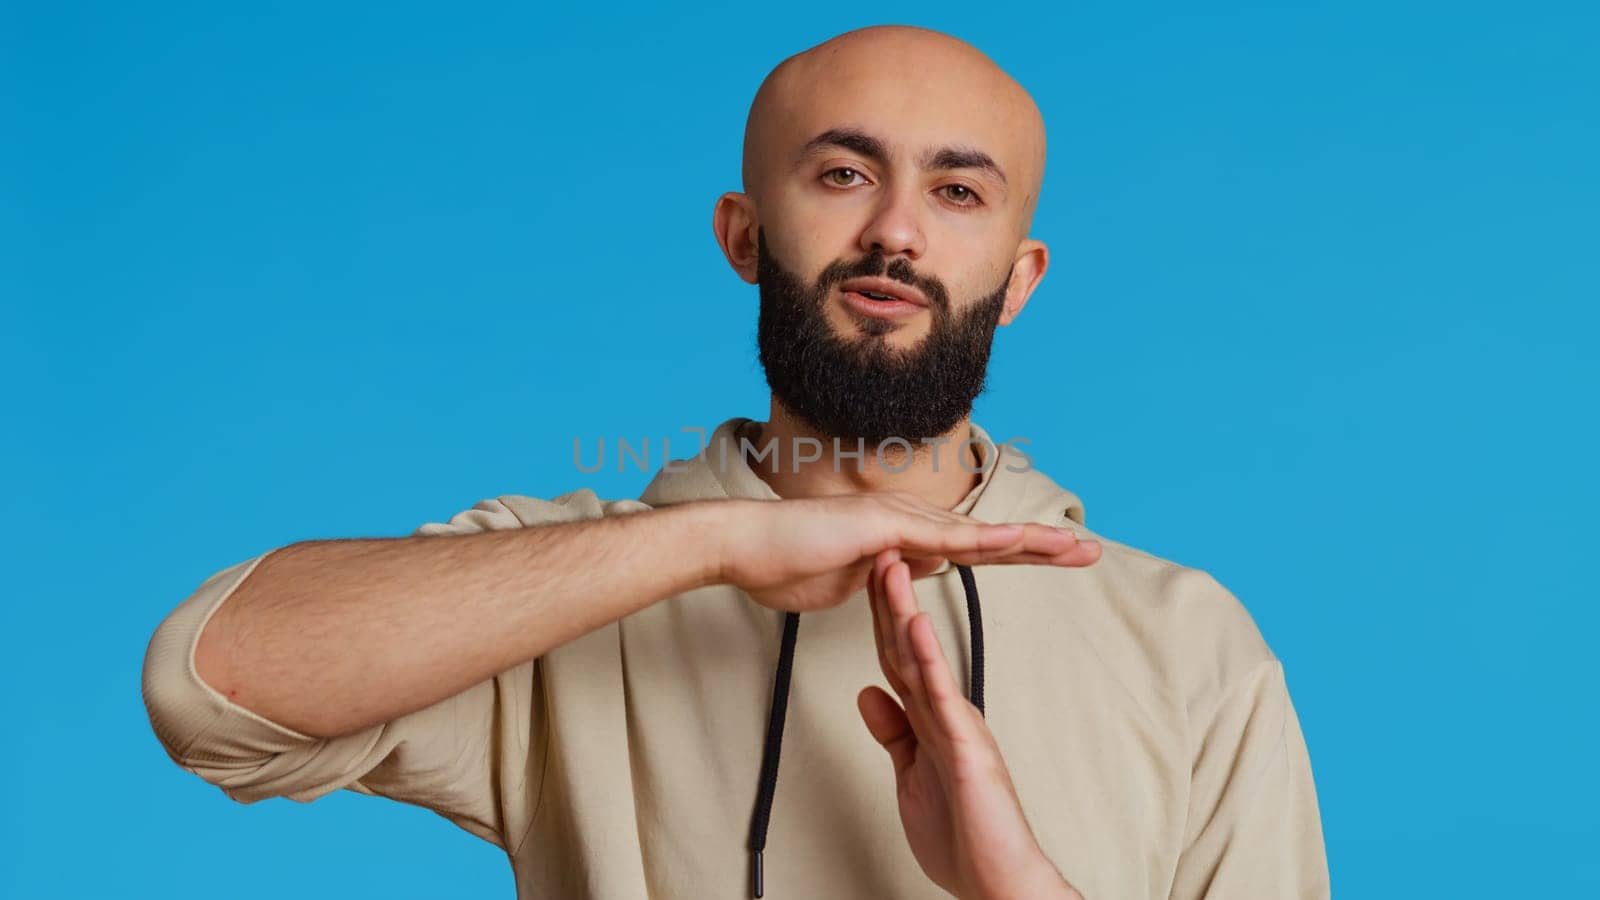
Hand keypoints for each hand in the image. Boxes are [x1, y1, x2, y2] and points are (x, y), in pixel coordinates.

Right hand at [715, 491, 1100, 612]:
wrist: (743, 547)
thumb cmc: (782, 566)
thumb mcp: (849, 583)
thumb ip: (884, 579)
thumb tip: (907, 578)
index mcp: (904, 540)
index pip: (975, 550)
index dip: (1018, 555)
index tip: (1057, 559)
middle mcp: (910, 523)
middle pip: (990, 538)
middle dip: (1042, 545)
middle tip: (1091, 550)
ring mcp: (899, 520)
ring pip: (978, 534)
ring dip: (1030, 541)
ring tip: (1075, 547)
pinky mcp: (885, 528)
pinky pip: (944, 539)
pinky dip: (985, 540)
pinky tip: (1020, 542)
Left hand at [858, 549, 1084, 899]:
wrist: (996, 879)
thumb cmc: (962, 835)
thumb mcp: (910, 775)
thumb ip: (893, 733)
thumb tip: (869, 695)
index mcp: (930, 718)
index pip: (895, 656)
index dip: (876, 617)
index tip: (861, 576)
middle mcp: (945, 711)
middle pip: (905, 645)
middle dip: (887, 598)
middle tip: (873, 546)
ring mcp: (957, 724)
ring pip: (922, 658)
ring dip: (903, 610)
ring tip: (890, 565)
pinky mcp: (967, 744)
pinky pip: (940, 694)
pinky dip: (926, 657)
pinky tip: (914, 623)